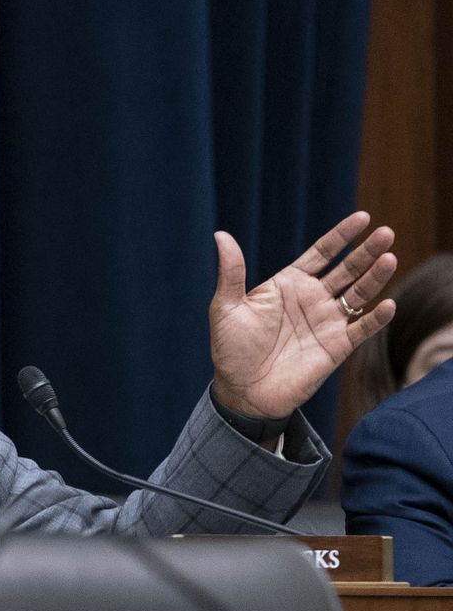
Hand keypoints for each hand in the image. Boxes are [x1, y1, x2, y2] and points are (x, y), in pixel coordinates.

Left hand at [208, 211, 397, 418]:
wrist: (242, 392)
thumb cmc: (231, 349)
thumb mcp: (226, 307)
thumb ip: (231, 271)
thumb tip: (221, 235)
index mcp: (289, 284)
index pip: (322, 253)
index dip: (342, 236)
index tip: (363, 218)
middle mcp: (313, 299)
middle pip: (347, 269)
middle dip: (366, 251)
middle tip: (386, 233)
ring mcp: (327, 322)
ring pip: (359, 294)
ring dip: (376, 277)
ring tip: (390, 258)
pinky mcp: (337, 347)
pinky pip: (362, 329)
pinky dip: (376, 318)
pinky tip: (387, 304)